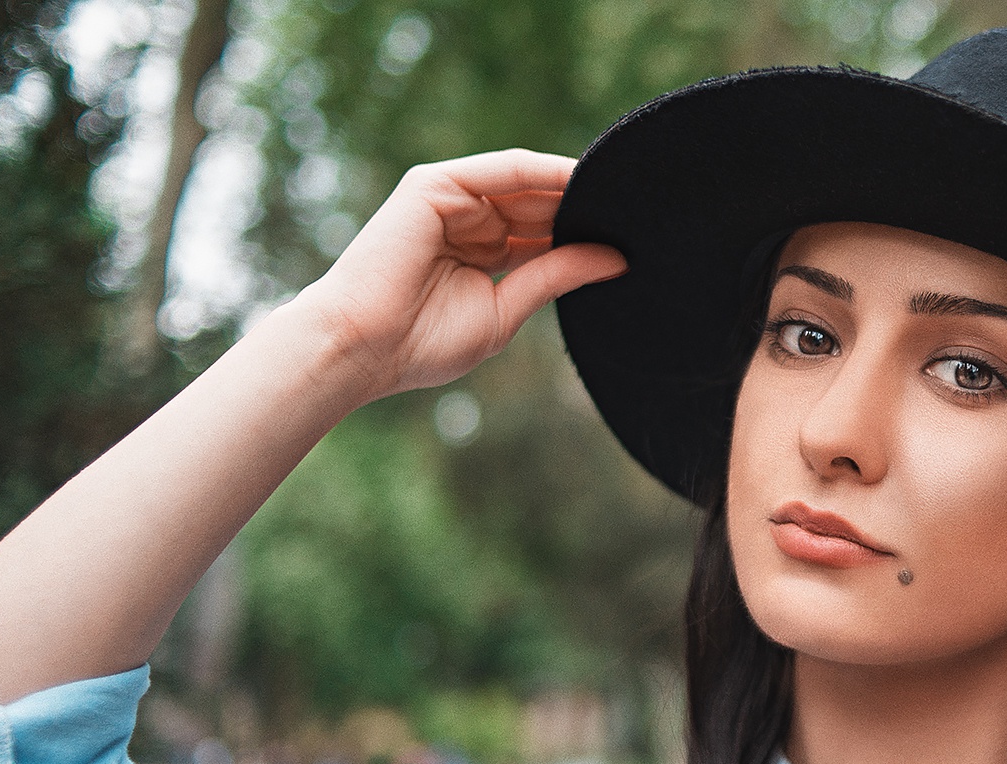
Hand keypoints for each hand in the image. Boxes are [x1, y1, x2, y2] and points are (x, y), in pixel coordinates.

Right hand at [288, 148, 626, 403]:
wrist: (362, 348)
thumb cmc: (423, 343)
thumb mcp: (509, 309)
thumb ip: (556, 275)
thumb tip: (616, 257)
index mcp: (484, 250)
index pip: (546, 229)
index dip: (586, 229)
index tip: (637, 232)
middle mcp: (468, 218)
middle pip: (541, 202)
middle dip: (587, 205)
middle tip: (644, 209)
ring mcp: (451, 198)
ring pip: (527, 183)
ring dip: (573, 186)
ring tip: (624, 193)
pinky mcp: (435, 185)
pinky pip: (503, 171)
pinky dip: (544, 173)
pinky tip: (583, 179)